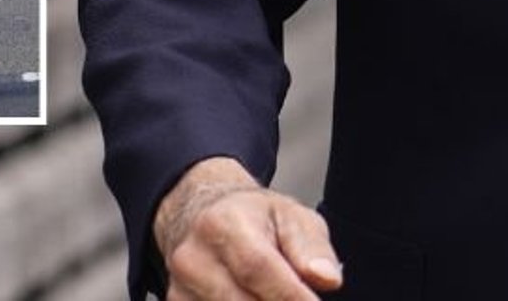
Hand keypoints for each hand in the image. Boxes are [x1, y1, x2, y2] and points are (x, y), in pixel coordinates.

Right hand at [154, 157, 342, 298]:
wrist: (201, 215)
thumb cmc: (251, 217)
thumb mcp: (290, 215)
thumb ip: (313, 247)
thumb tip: (327, 278)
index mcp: (224, 223)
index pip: (258, 268)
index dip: (292, 296)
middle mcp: (193, 256)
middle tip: (300, 300)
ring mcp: (180, 287)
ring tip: (275, 294)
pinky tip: (253, 298)